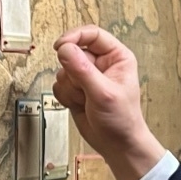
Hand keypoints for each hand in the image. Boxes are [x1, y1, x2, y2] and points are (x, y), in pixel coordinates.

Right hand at [53, 25, 165, 179]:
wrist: (116, 145)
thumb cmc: (122, 120)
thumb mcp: (103, 93)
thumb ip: (83, 70)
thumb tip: (65, 49)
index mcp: (116, 56)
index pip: (91, 34)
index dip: (74, 38)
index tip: (60, 46)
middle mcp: (100, 63)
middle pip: (73, 52)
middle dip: (74, 73)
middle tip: (85, 89)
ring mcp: (86, 76)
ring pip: (63, 70)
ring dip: (70, 87)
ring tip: (85, 99)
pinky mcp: (75, 89)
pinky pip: (58, 84)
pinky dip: (65, 96)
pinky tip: (79, 104)